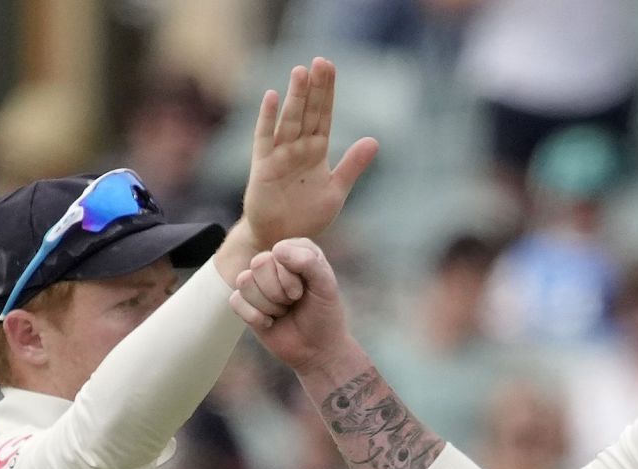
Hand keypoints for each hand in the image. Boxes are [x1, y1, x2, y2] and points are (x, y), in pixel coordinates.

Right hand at [231, 239, 361, 377]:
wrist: (317, 349)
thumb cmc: (324, 315)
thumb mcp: (326, 286)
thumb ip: (309, 262)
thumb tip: (276, 250)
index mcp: (296, 250)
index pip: (278, 252)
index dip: (290, 277)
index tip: (305, 292)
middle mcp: (275, 261)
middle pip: (258, 264)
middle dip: (278, 292)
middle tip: (293, 302)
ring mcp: (258, 282)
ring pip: (244, 281)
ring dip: (269, 305)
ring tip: (284, 311)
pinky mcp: (245, 302)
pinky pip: (236, 301)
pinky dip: (255, 317)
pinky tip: (270, 323)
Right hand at [241, 58, 377, 248]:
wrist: (281, 239)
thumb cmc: (307, 215)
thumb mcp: (336, 191)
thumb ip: (352, 166)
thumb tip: (374, 140)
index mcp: (316, 151)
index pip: (323, 115)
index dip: (327, 92)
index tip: (330, 67)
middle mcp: (298, 148)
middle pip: (307, 112)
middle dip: (314, 87)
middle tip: (321, 61)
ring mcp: (280, 154)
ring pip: (289, 120)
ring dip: (295, 97)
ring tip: (301, 72)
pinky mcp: (263, 166)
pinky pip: (264, 138)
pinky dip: (268, 119)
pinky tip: (272, 98)